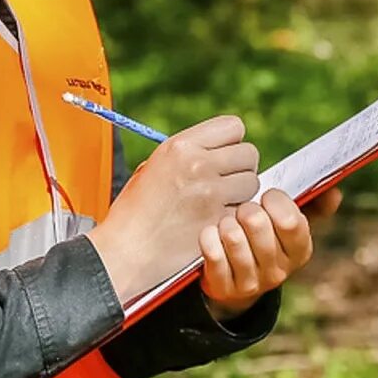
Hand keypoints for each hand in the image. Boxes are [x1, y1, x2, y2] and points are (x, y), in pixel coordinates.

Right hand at [88, 116, 259, 303]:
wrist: (125, 251)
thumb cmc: (134, 212)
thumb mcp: (153, 168)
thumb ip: (187, 154)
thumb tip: (219, 149)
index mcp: (180, 146)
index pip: (233, 126)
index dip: (231, 142)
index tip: (223, 156)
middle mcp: (198, 165)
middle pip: (249, 154)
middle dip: (241, 168)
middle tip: (225, 182)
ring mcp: (211, 194)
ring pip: (252, 183)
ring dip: (241, 194)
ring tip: (218, 203)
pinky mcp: (218, 221)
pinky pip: (244, 211)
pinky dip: (234, 218)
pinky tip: (214, 222)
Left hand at [201, 188, 341, 320]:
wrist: (237, 283)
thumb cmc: (266, 239)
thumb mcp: (290, 226)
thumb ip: (313, 205)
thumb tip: (335, 192)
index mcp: (300, 251)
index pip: (290, 221)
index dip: (275, 200)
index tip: (266, 196)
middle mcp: (279, 271)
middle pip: (257, 225)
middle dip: (246, 209)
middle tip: (243, 210)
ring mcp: (252, 283)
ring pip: (233, 238)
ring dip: (226, 223)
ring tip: (228, 223)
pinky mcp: (224, 288)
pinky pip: (212, 253)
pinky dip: (209, 238)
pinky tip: (212, 234)